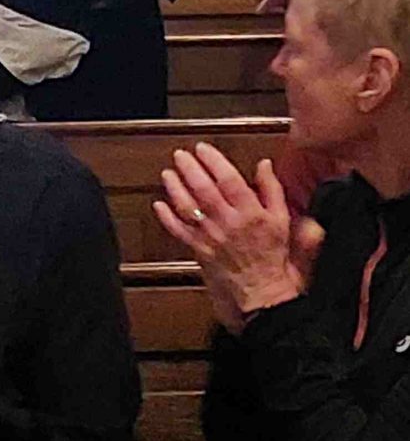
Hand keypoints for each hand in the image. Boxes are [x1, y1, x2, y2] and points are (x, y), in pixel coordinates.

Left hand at [153, 140, 319, 331]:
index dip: (214, 161)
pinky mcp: (199, 250)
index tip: (204, 148)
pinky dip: (166, 218)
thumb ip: (272, 190)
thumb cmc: (272, 256)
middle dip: (189, 169)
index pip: (229, 180)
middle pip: (204, 190)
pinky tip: (159, 204)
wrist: (262, 292)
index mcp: (251, 213)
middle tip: (180, 155)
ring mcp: (211, 237)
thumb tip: (264, 165)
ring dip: (176, 188)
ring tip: (168, 173)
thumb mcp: (282, 220)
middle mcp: (229, 223)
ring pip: (188, 208)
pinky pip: (179, 232)